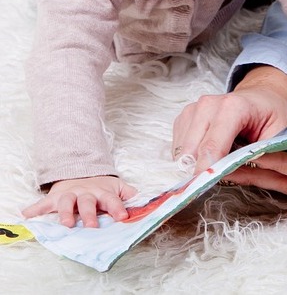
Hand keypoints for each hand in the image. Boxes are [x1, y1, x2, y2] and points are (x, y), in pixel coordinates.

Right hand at [22, 175, 136, 228]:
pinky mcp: (55, 197)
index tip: (123, 217)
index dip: (117, 208)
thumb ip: (129, 195)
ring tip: (65, 224)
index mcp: (103, 192)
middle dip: (90, 214)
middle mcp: (86, 193)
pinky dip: (34, 209)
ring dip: (65, 213)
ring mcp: (70, 194)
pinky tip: (26, 214)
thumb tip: (146, 202)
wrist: (80, 173)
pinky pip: (43, 203)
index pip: (112, 200)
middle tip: (92, 227)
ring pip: (67, 202)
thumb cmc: (100, 187)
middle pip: (88, 203)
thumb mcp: (117, 187)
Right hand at [172, 66, 286, 172]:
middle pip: (192, 151)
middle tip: (219, 177)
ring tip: (220, 160)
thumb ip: (258, 154)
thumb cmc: (272, 115)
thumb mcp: (278, 134)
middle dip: (202, 170)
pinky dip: (191, 157)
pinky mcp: (185, 117)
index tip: (207, 188)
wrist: (263, 96)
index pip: (212, 145)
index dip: (207, 170)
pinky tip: (210, 153)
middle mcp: (209, 104)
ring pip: (182, 152)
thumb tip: (230, 174)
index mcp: (234, 106)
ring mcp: (194, 108)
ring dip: (196, 164)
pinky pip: (178, 148)